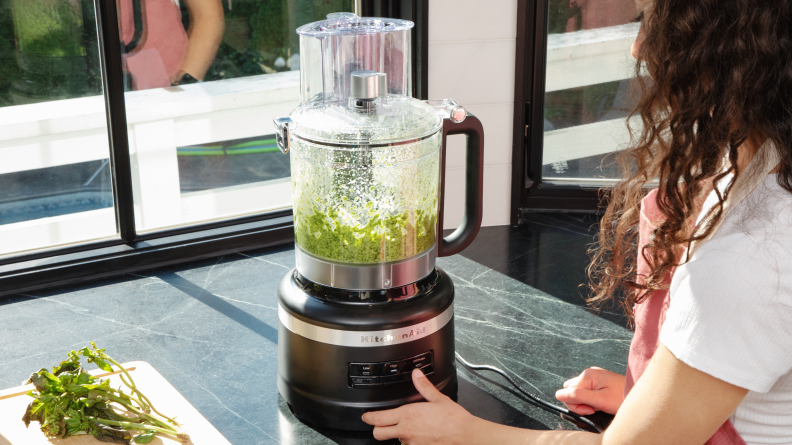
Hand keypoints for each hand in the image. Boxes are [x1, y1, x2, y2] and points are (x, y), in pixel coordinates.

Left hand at [362, 369, 483, 443]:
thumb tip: (416, 375)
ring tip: (410, 428)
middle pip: (378, 434)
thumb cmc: (453, 419)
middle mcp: (406, 431)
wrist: (464, 436)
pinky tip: (420, 436)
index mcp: (407, 415)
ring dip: (397, 435)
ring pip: (394, 441)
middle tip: (380, 424)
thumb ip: (424, 386)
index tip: (367, 416)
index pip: (378, 418)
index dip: (369, 417)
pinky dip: (411, 441)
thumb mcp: (438, 398)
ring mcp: (411, 443)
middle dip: (377, 429)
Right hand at [555, 367, 624, 414]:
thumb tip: (559, 395)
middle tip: (595, 408)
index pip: (567, 391)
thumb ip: (578, 397)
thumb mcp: (599, 400)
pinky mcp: (600, 382)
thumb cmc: (624, 397)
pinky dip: (593, 399)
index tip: (591, 408)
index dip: (577, 404)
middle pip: (571, 390)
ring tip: (601, 405)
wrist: (642, 398)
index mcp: (588, 375)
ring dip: (587, 402)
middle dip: (580, 402)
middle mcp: (590, 373)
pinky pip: (588, 391)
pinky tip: (603, 402)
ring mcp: (595, 377)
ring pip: (579, 392)